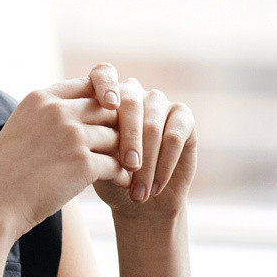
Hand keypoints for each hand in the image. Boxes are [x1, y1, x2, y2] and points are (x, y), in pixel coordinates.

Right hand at [0, 76, 131, 239]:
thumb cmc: (8, 172)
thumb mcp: (22, 127)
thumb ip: (50, 114)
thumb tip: (90, 108)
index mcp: (41, 98)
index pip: (90, 84)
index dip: (105, 101)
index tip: (109, 120)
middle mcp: (57, 111)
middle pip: (107, 109)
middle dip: (119, 128)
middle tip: (125, 146)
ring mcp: (71, 135)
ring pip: (116, 137)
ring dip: (124, 153)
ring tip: (128, 167)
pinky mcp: (82, 163)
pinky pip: (117, 164)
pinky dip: (122, 174)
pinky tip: (123, 183)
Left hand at [82, 64, 196, 219]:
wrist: (139, 202)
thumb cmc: (110, 179)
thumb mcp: (96, 163)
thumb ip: (94, 143)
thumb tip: (93, 137)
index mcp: (106, 95)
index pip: (103, 74)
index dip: (104, 85)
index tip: (106, 104)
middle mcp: (134, 93)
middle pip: (130, 104)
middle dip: (128, 140)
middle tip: (128, 168)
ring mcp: (159, 102)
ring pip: (152, 125)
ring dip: (147, 161)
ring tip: (139, 192)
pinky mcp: (183, 117)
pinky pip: (174, 136)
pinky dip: (164, 164)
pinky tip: (156, 186)